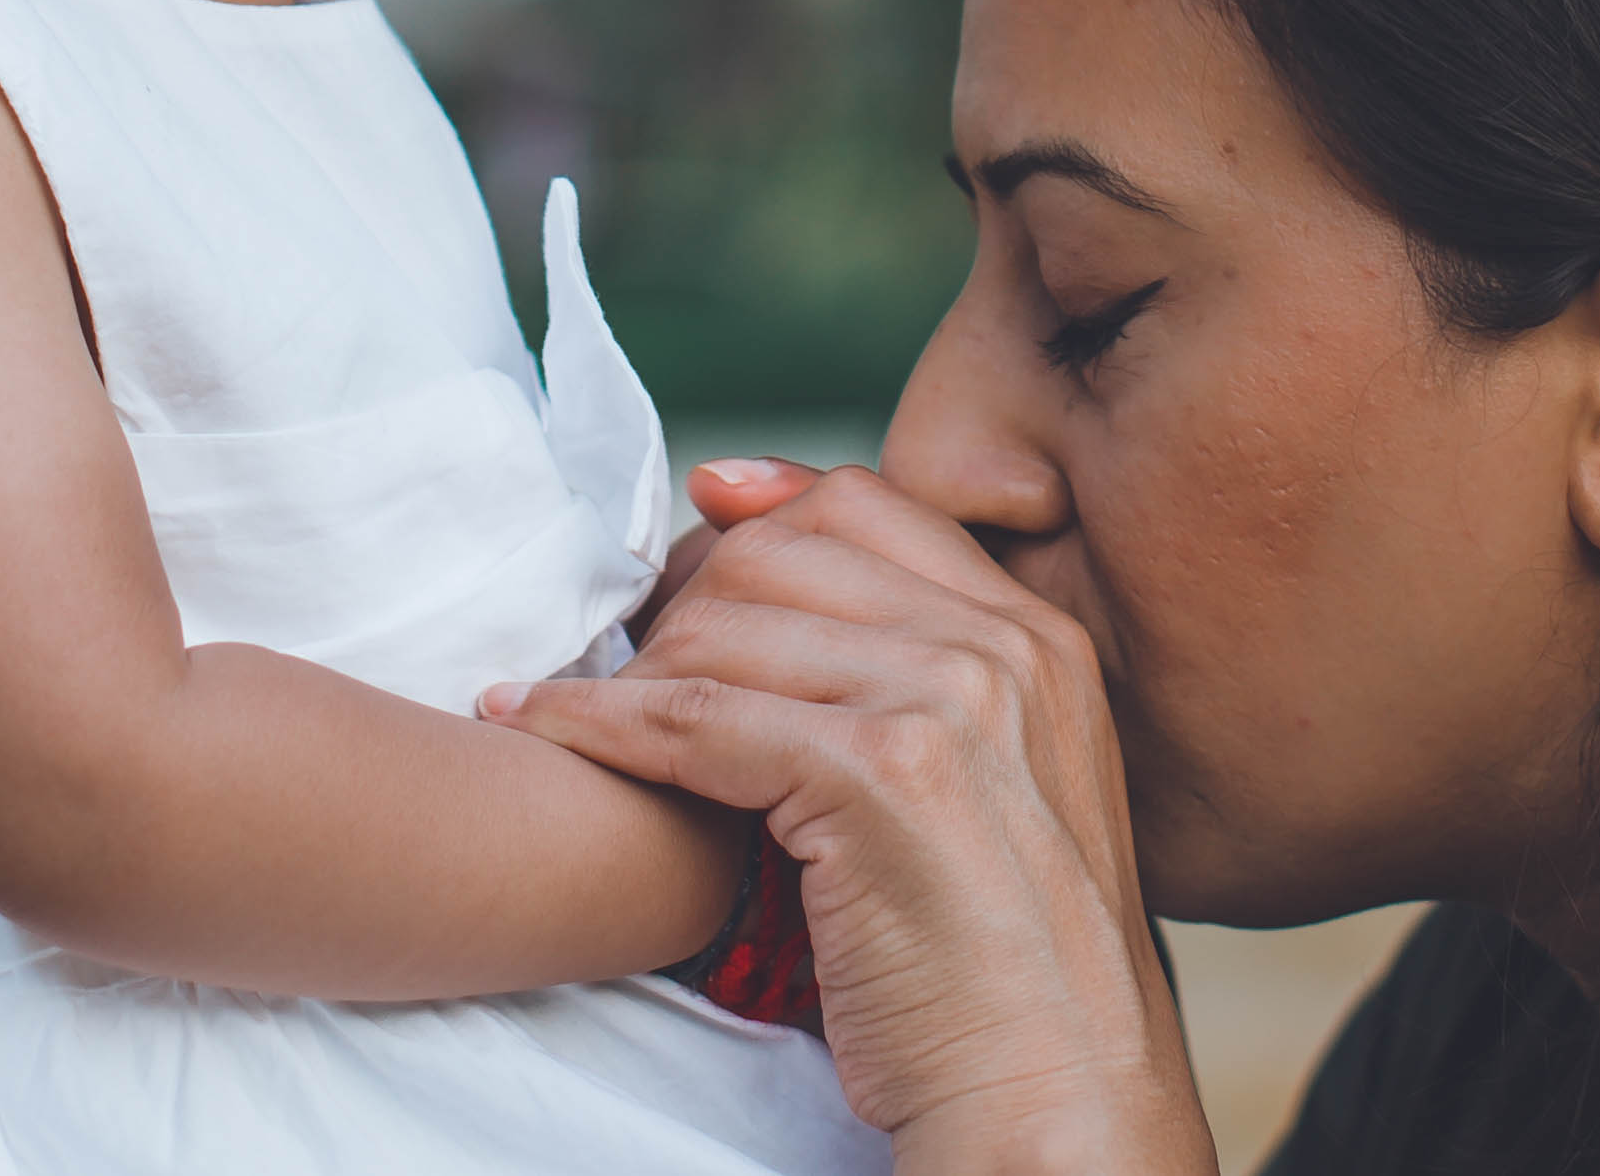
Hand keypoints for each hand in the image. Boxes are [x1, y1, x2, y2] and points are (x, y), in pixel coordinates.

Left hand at [484, 465, 1215, 1174]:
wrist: (1061, 1096)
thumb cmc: (1006, 975)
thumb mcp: (999, 792)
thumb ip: (926, 685)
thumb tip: (794, 593)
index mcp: (1040, 641)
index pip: (872, 504)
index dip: (765, 505)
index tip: (697, 516)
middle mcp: (1004, 649)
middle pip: (787, 547)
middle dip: (684, 594)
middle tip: (627, 659)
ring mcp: (950, 702)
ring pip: (730, 624)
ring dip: (635, 667)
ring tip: (586, 716)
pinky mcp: (882, 774)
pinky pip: (694, 718)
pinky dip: (597, 722)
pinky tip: (538, 726)